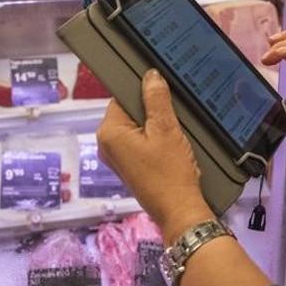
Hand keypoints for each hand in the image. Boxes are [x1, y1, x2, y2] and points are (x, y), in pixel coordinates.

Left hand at [97, 69, 214, 243]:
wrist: (179, 210)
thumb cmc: (171, 174)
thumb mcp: (166, 129)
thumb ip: (156, 99)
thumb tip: (150, 75)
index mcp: (108, 132)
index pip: (122, 96)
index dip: (144, 93)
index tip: (162, 94)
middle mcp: (106, 144)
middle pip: (130, 111)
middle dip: (152, 111)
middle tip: (171, 118)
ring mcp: (117, 157)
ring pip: (137, 126)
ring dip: (156, 126)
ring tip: (172, 135)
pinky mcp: (129, 166)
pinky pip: (140, 142)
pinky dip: (155, 140)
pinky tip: (170, 146)